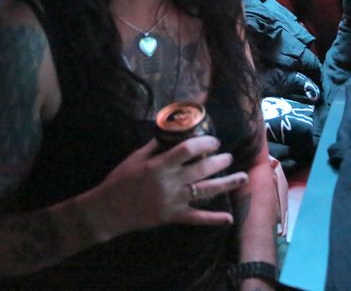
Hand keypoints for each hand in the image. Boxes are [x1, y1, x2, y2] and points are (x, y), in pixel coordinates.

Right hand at [90, 135, 248, 238]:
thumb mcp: (137, 157)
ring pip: (205, 191)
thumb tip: (177, 131)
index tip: (213, 141)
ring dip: (226, 184)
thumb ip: (158, 146)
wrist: (108, 210)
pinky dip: (213, 219)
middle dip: (219, 161)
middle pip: (202, 170)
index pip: (188, 150)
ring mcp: (173, 202)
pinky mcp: (173, 217)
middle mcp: (169, 183)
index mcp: (159, 165)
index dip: (204, 143)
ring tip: (242, 177)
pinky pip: (197, 218)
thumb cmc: (121, 179)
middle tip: (228, 156)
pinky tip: (229, 218)